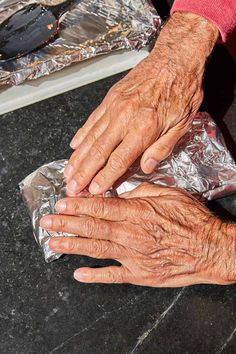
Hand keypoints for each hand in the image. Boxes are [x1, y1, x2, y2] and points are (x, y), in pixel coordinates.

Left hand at [40, 184, 235, 286]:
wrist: (210, 248)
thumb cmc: (192, 220)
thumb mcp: (169, 193)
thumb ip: (141, 191)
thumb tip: (121, 190)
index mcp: (137, 213)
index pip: (100, 207)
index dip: (77, 205)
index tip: (60, 203)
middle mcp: (130, 235)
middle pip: (92, 228)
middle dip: (66, 224)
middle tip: (46, 222)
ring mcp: (133, 257)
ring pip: (96, 250)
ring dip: (72, 246)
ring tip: (53, 242)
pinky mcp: (140, 274)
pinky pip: (113, 276)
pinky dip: (95, 276)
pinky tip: (78, 274)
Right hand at [64, 12, 217, 195]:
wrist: (175, 59)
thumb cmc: (182, 90)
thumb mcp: (182, 125)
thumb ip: (162, 148)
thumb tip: (146, 167)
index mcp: (144, 128)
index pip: (119, 160)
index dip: (104, 177)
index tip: (93, 190)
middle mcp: (124, 118)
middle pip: (99, 151)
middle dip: (84, 172)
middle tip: (72, 187)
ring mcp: (114, 107)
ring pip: (91, 137)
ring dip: (78, 157)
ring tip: (68, 172)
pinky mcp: (110, 98)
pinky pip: (92, 120)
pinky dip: (81, 134)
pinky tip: (74, 146)